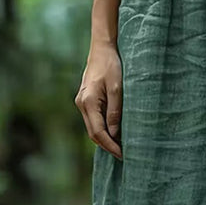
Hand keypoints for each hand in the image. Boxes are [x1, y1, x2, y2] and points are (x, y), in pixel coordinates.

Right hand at [75, 41, 122, 159]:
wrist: (102, 49)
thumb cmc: (112, 65)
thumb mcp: (117, 88)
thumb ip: (115, 112)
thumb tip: (114, 134)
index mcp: (88, 102)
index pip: (98, 132)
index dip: (111, 146)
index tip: (123, 154)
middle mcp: (81, 104)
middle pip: (93, 134)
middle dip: (108, 146)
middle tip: (124, 155)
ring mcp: (82, 102)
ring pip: (93, 128)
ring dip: (106, 139)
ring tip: (121, 147)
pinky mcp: (86, 100)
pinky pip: (94, 120)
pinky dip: (103, 130)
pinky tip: (115, 134)